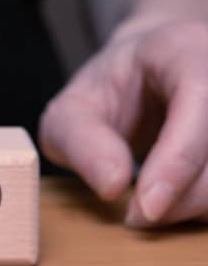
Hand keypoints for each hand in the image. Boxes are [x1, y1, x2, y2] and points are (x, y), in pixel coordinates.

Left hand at [39, 16, 207, 226]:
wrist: (148, 75)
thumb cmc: (109, 92)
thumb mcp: (71, 111)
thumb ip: (81, 141)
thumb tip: (112, 185)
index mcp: (182, 48)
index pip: (200, 96)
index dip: (179, 158)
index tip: (147, 207)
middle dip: (183, 196)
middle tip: (137, 217)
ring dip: (197, 205)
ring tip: (153, 207)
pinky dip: (205, 204)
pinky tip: (177, 203)